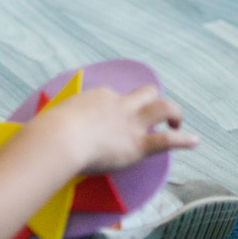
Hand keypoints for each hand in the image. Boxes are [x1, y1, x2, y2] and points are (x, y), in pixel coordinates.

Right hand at [30, 85, 197, 175]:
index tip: (112, 121)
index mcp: (98, 98)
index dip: (116, 109)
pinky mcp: (137, 144)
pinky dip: (184, 139)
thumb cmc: (47, 134)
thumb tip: (42, 136)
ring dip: (174, 113)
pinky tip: (195, 141)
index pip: (113, 99)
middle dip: (153, 100)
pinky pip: (166, 140)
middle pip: (145, 94)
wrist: (59, 140)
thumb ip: (58, 124)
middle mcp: (119, 105)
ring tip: (177, 122)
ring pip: (162, 107)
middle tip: (156, 115)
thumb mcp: (52, 120)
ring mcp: (131, 124)